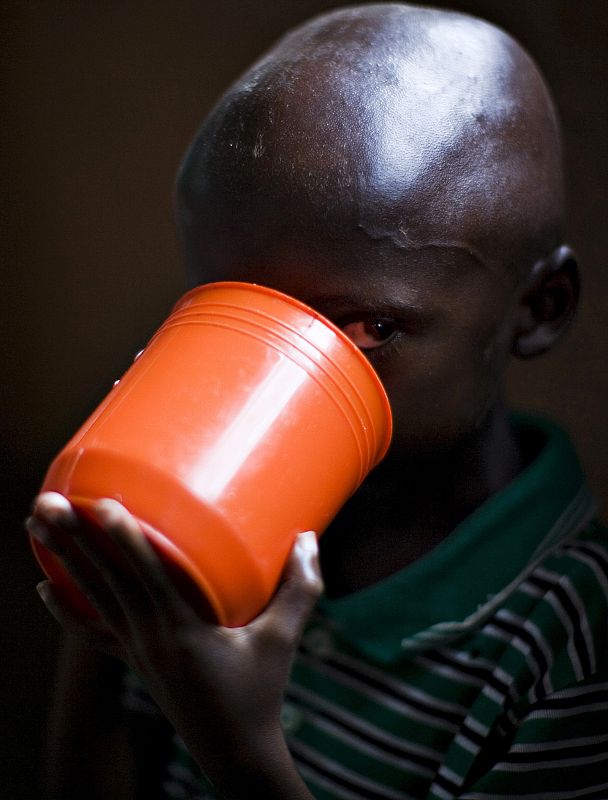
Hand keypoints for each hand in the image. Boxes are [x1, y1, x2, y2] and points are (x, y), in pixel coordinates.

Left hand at [26, 492, 321, 796]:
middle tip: (43, 504)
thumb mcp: (283, 638)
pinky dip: (66, 609)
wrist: (234, 750)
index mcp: (183, 631)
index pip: (146, 578)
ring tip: (35, 526)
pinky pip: (92, 631)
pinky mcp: (134, 660)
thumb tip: (310, 537)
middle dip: (72, 540)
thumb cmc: (260, 691)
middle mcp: (149, 638)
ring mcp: (136, 651)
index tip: (101, 504)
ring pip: (91, 599)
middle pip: (103, 581)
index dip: (124, 540)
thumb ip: (300, 587)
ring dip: (62, 561)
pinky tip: (44, 588)